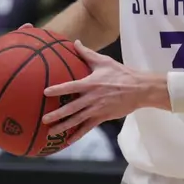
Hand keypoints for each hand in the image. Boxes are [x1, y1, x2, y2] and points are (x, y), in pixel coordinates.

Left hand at [42, 41, 165, 137]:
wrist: (139, 89)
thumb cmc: (121, 73)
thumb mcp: (104, 61)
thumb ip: (87, 53)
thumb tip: (75, 42)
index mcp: (90, 83)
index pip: (71, 87)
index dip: (58, 89)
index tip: (45, 92)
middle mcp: (92, 98)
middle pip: (71, 108)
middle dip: (57, 114)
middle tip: (44, 119)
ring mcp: (97, 109)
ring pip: (77, 120)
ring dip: (63, 126)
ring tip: (50, 132)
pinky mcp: (102, 117)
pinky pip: (88, 127)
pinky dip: (78, 135)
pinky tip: (68, 141)